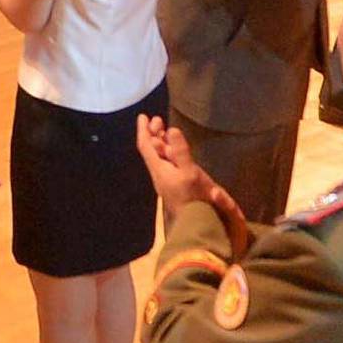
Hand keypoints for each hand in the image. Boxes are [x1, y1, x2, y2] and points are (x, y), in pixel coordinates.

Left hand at [135, 115, 247, 250]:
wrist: (199, 225)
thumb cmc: (193, 198)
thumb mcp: (189, 172)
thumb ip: (180, 151)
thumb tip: (171, 129)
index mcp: (159, 169)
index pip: (146, 146)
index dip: (144, 130)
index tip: (143, 116)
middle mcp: (160, 174)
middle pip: (152, 151)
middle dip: (153, 134)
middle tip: (158, 120)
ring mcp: (168, 180)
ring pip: (160, 157)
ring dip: (161, 142)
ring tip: (165, 130)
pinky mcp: (177, 185)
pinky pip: (168, 163)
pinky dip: (169, 152)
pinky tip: (175, 151)